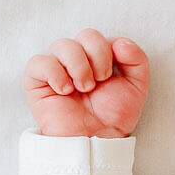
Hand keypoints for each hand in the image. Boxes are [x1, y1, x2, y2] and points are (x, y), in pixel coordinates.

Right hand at [23, 29, 149, 137]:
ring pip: (62, 44)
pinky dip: (55, 73)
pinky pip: (39, 62)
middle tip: (99, 82)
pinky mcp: (36, 82)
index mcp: (96, 57)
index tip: (111, 75)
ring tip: (83, 88)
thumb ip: (137, 60)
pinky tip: (65, 90)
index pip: (103, 35)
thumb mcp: (137, 88)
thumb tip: (120, 43)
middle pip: (86, 34)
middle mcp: (76, 58)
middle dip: (98, 56)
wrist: (97, 140)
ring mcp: (56, 68)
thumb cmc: (113, 116)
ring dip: (79, 66)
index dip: (109, 50)